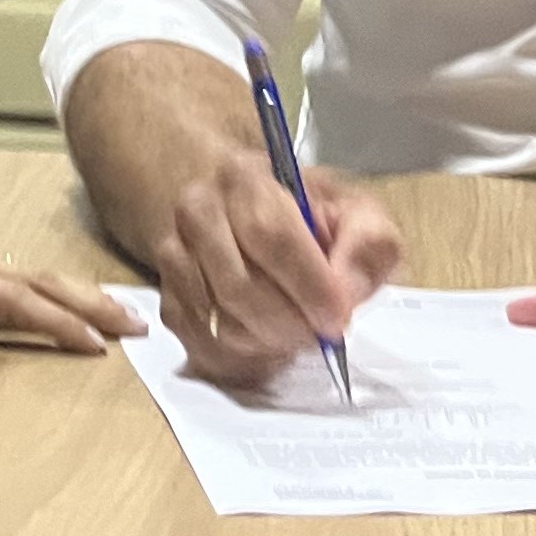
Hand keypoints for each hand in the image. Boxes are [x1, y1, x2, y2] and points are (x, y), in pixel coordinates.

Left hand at [0, 218, 141, 364]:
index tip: (101, 343)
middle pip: (21, 276)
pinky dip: (23, 282)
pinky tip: (30, 294)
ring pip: (7, 269)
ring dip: (59, 289)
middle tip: (136, 322)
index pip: (2, 299)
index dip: (56, 321)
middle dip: (82, 299)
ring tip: (103, 309)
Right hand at [151, 152, 400, 387]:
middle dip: (290, 324)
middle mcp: (197, 211)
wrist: (250, 215)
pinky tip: (269, 340)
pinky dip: (244, 357)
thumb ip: (368, 245)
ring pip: (220, 323)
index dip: (306, 285)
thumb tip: (345, 292)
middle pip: (238, 286)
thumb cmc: (310, 218)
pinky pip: (204, 346)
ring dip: (269, 341)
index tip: (337, 319)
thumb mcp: (357, 214)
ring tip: (298, 331)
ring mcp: (173, 257)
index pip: (269, 234)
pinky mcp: (168, 300)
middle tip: (322, 336)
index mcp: (244, 177)